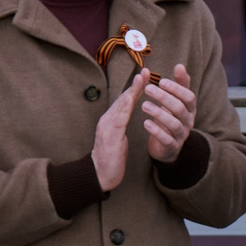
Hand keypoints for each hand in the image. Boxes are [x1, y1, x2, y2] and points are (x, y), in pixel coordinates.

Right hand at [92, 69, 147, 192]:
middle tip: (146, 70)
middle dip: (135, 84)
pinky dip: (125, 107)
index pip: (125, 101)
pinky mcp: (110, 136)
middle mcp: (107, 120)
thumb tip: (125, 116)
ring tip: (141, 78)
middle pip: (123, 98)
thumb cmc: (110, 158)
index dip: (135, 88)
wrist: (99, 175)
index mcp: (111, 120)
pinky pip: (119, 119)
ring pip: (121, 105)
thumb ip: (121, 126)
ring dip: (131, 90)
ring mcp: (107, 127)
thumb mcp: (118, 139)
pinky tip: (131, 98)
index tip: (145, 76)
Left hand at [138, 64, 196, 162]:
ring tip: (144, 105)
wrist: (168, 146)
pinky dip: (156, 131)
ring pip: (174, 124)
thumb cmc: (170, 117)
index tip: (161, 81)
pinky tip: (145, 123)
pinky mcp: (173, 147)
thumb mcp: (176, 100)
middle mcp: (189, 121)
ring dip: (158, 113)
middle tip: (147, 89)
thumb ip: (179, 84)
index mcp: (190, 108)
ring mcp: (182, 135)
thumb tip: (180, 65)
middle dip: (164, 98)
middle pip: (180, 109)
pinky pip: (167, 140)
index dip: (176, 89)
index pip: (188, 97)